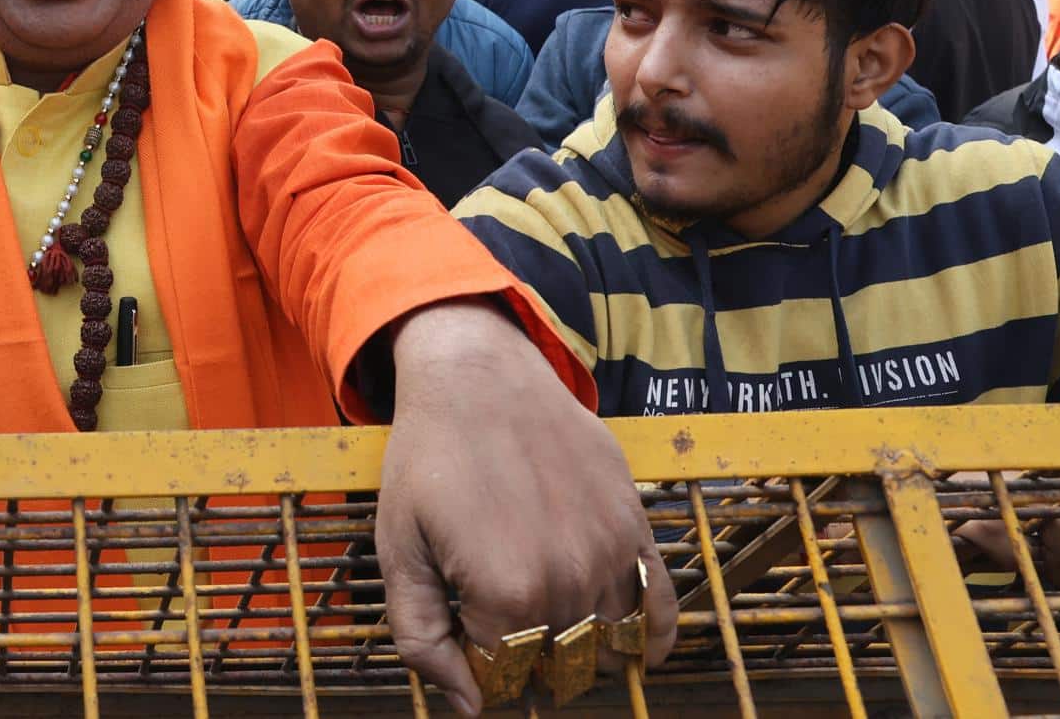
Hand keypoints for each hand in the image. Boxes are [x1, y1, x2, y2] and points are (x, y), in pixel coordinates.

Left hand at [376, 301, 673, 713]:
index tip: (464, 634)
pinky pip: (662, 604)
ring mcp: (609, 550)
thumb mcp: (398, 547)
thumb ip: (421, 637)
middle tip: (497, 615)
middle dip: (527, 655)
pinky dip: (654, 638)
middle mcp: (568, 577)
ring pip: (604, 641)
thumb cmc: (428, 457)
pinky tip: (641, 655)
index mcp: (505, 593)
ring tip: (542, 607)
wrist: (476, 375)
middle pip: (557, 662)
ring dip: (576, 640)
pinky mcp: (634, 522)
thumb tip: (469, 708)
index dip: (479, 664)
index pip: (505, 676)